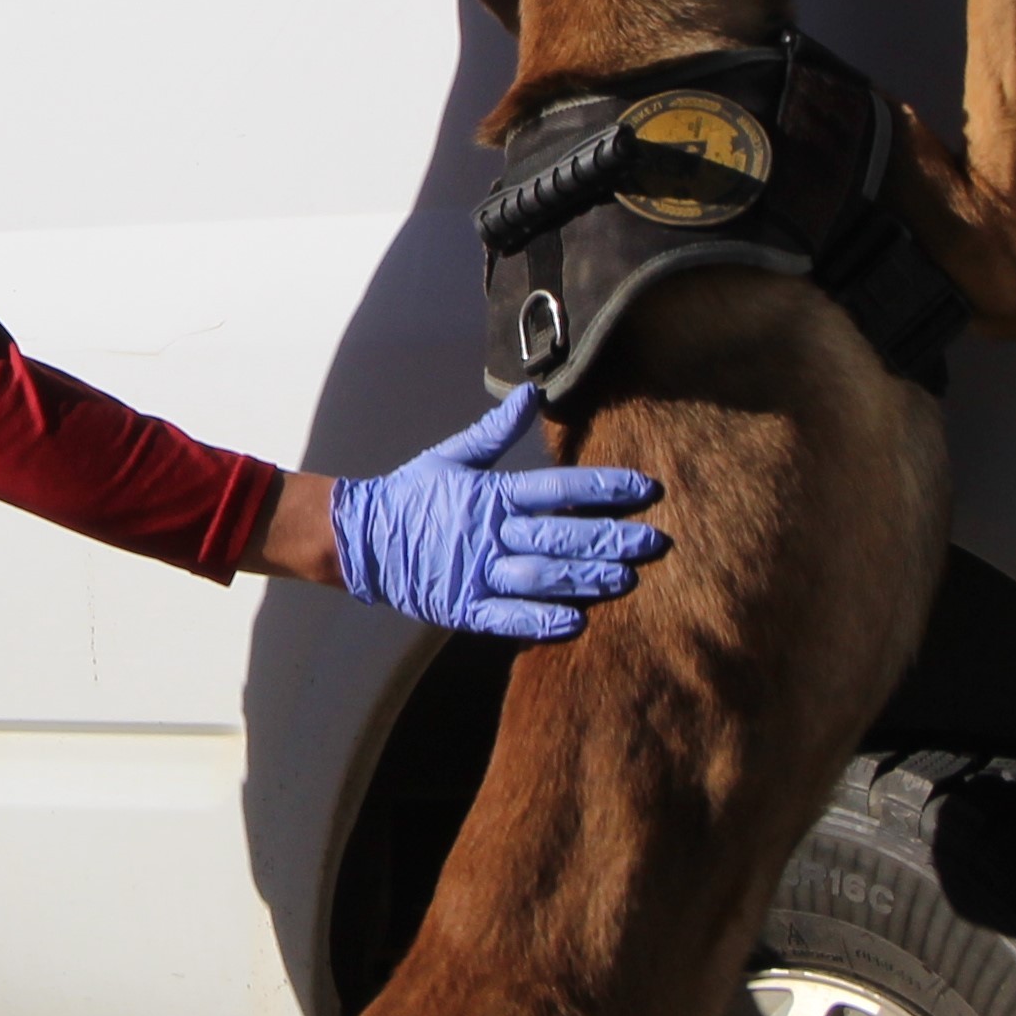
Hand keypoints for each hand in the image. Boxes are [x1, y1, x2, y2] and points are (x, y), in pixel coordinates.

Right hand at [319, 387, 665, 641]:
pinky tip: (578, 622)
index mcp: (490, 495)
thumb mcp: (451, 457)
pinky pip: (507, 617)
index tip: (647, 489)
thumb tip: (532, 394)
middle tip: (657, 542)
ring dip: (587, 578)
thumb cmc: (411, 496)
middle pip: (560, 536)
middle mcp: (488, 534)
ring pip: (542, 577)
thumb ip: (496, 431)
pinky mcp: (462, 607)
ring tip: (629, 579)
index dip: (604, 488)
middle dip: (610, 538)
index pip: (558, 488)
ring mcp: (476, 573)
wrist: (358, 539)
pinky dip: (541, 621)